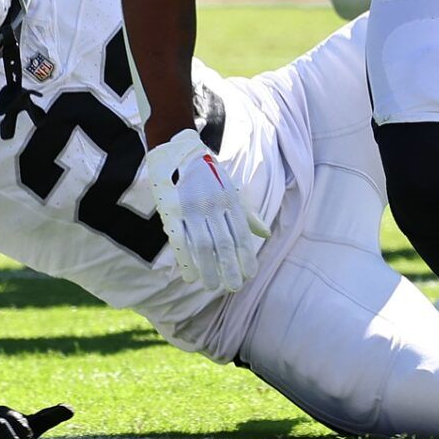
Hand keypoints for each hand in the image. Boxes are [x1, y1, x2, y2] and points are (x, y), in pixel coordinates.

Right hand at [143, 128, 268, 293]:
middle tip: (234, 287)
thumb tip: (266, 234)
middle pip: (224, 243)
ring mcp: (192, 209)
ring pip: (203, 245)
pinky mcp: (172, 211)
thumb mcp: (232, 190)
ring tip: (213, 287)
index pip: (241, 234)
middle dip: (230, 268)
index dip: (246, 257)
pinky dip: (186, 260)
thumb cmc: (209, 175)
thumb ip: (248, 215)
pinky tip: (190, 276)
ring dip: (209, 269)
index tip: (250, 275)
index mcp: (229, 201)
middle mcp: (213, 206)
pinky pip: (180, 240)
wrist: (179, 150)